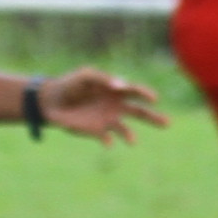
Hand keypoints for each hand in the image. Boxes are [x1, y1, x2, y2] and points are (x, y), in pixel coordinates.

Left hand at [36, 69, 165, 144]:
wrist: (50, 101)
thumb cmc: (70, 84)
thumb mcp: (86, 75)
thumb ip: (103, 78)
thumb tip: (122, 86)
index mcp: (117, 91)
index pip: (137, 92)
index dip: (146, 94)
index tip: (154, 99)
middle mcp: (117, 107)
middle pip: (140, 113)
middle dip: (154, 118)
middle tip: (167, 123)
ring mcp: (108, 120)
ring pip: (126, 130)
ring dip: (130, 135)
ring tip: (132, 141)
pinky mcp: (96, 132)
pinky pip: (106, 139)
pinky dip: (108, 141)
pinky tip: (107, 142)